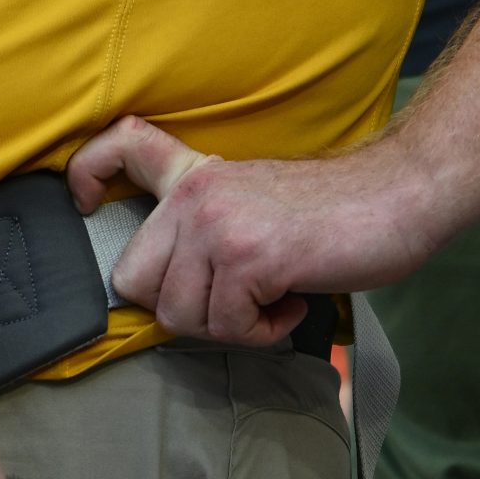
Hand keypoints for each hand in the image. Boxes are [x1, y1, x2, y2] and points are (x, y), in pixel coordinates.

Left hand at [67, 115, 435, 344]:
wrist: (394, 197)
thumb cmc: (332, 210)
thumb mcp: (252, 201)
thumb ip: (207, 227)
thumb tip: (175, 286)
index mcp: (196, 173)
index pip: (121, 145)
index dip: (88, 174)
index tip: (85, 202)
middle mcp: (196, 194)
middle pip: (133, 277)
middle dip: (180, 309)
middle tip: (231, 301)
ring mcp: (218, 224)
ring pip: (177, 314)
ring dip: (225, 326)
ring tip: (268, 301)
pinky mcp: (249, 257)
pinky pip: (226, 327)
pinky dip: (260, 333)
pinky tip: (289, 306)